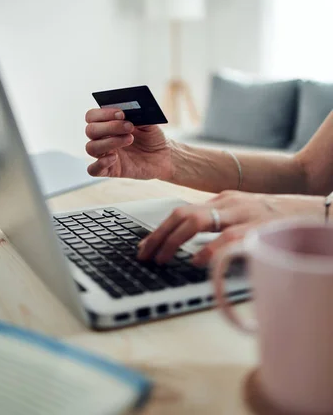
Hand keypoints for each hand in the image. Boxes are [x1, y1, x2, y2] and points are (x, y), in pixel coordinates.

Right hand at [85, 108, 173, 179]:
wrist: (163, 156)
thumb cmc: (153, 137)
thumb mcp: (149, 123)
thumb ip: (138, 115)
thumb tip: (130, 109)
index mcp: (107, 123)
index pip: (92, 116)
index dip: (103, 113)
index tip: (121, 114)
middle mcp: (102, 138)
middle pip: (90, 130)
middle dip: (110, 127)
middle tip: (129, 126)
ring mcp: (104, 154)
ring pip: (91, 147)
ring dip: (110, 142)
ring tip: (130, 139)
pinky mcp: (109, 170)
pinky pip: (93, 169)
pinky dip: (100, 163)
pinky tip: (114, 157)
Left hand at [137, 191, 323, 264]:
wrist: (315, 211)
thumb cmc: (278, 219)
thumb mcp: (244, 216)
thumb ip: (221, 227)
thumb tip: (192, 248)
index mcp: (223, 200)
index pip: (181, 211)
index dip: (159, 230)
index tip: (144, 247)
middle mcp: (229, 202)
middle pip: (182, 214)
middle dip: (158, 235)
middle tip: (144, 256)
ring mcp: (244, 213)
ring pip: (199, 221)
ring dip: (174, 241)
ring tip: (162, 259)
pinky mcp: (259, 226)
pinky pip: (229, 237)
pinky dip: (210, 249)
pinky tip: (197, 260)